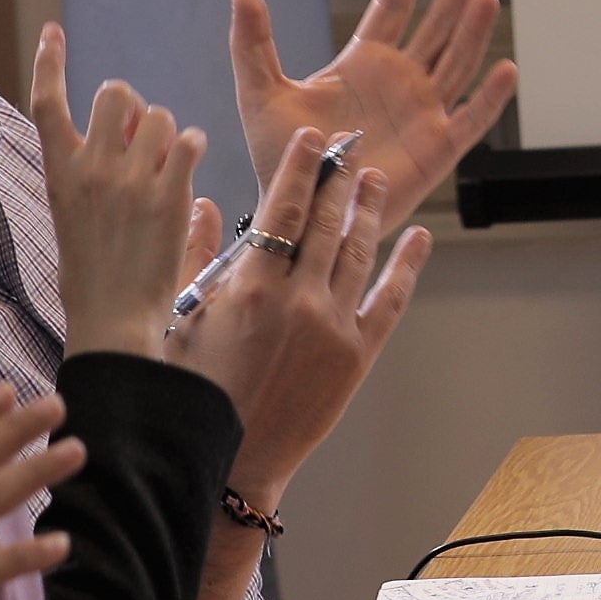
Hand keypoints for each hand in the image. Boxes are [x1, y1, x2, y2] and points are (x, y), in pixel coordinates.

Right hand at [30, 23, 202, 361]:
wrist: (112, 319)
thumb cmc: (95, 274)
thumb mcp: (74, 215)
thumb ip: (97, 164)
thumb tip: (133, 122)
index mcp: (58, 174)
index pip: (46, 102)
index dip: (50, 61)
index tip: (54, 29)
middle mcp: (89, 168)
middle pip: (116, 94)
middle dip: (135, 106)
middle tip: (142, 140)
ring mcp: (128, 180)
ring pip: (160, 115)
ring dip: (169, 133)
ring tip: (167, 168)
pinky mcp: (168, 195)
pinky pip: (189, 141)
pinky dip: (193, 148)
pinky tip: (187, 168)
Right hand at [169, 125, 433, 505]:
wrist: (234, 458)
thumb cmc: (199, 390)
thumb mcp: (183, 320)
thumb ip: (195, 258)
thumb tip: (198, 204)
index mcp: (251, 288)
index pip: (281, 210)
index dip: (300, 170)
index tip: (313, 141)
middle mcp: (298, 301)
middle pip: (325, 223)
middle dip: (338, 180)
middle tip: (349, 148)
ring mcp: (334, 327)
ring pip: (359, 253)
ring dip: (369, 211)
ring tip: (374, 180)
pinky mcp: (358, 356)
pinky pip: (391, 300)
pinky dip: (407, 265)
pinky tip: (418, 237)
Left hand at [233, 0, 517, 201]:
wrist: (302, 212)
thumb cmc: (284, 158)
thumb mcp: (261, 95)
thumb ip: (253, 44)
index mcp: (364, 62)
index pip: (392, 6)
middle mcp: (401, 81)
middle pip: (436, 25)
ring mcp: (423, 112)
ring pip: (457, 62)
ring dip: (473, 30)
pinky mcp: (438, 149)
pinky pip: (471, 119)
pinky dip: (490, 98)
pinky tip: (505, 69)